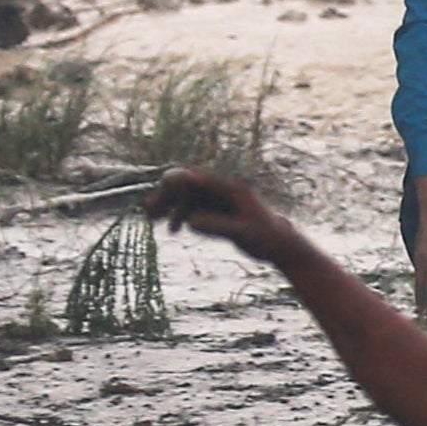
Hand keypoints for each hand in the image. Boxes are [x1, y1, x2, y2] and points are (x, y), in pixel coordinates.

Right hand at [153, 170, 299, 266]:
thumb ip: (217, 226)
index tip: (163, 185)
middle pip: (190, 187)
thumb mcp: (243, 233)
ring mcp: (220, 202)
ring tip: (150, 218)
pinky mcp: (218, 213)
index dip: (182, 181)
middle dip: (168, 195)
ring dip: (170, 205)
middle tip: (148, 210)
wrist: (278, 245)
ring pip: (189, 198)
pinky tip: (172, 231)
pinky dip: (181, 217)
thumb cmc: (266, 237)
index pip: (202, 180)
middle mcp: (224, 192)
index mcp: (232, 190)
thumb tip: (189, 221)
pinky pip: (194, 210)